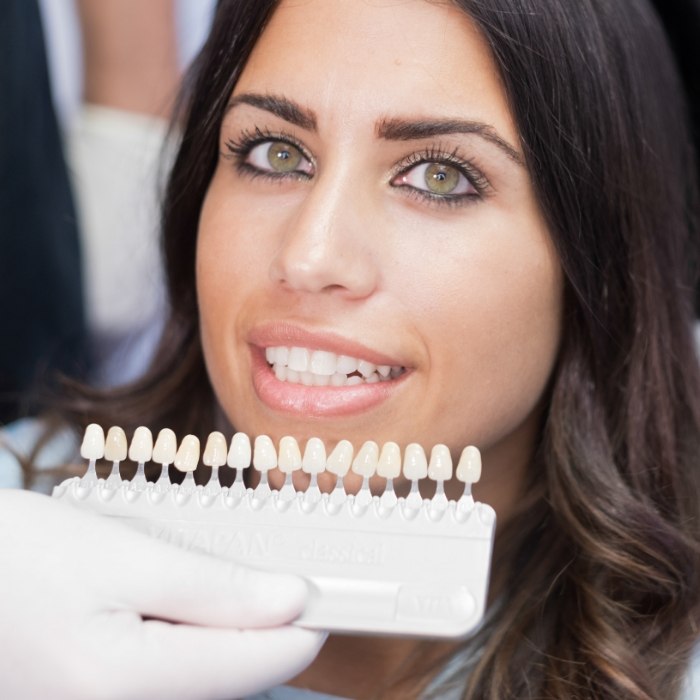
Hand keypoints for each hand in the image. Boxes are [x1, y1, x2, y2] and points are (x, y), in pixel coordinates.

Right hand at [0, 489, 323, 699]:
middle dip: (264, 623)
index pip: (255, 665)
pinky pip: (168, 676)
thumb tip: (291, 600)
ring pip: (201, 677)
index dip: (303, 625)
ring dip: (227, 629)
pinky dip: (191, 637)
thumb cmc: (19, 557)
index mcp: (125, 684)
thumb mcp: (123, 557)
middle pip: (230, 676)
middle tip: (282, 568)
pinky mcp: (100, 697)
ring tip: (228, 576)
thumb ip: (212, 588)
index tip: (333, 589)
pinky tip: (182, 599)